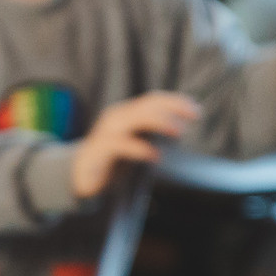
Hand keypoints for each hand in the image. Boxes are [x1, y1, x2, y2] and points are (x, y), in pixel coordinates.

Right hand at [69, 92, 200, 199]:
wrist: (80, 175)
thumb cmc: (111, 159)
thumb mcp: (135, 143)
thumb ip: (151, 134)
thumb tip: (179, 129)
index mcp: (126, 114)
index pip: (152, 100)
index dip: (175, 101)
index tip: (196, 109)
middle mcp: (116, 117)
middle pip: (147, 105)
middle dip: (173, 108)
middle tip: (193, 116)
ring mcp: (106, 132)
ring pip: (135, 118)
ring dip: (158, 122)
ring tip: (178, 131)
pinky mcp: (99, 149)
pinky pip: (120, 144)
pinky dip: (139, 148)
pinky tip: (154, 155)